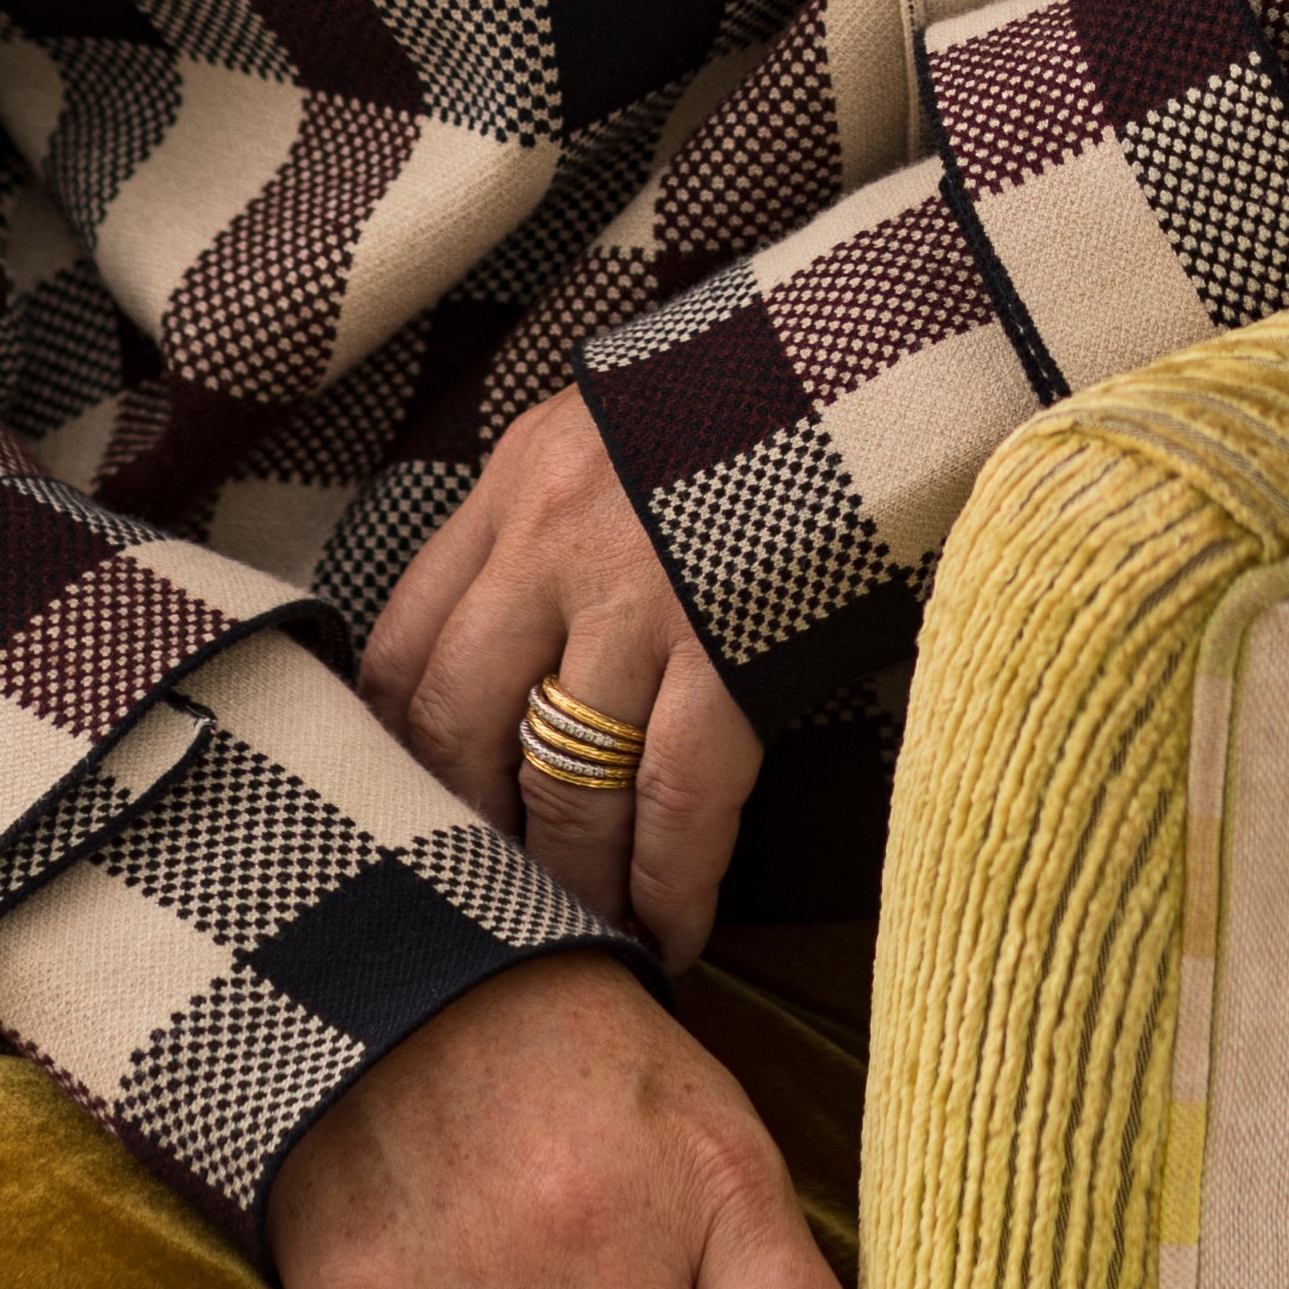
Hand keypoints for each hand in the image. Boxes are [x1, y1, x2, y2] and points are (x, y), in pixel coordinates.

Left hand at [362, 386, 757, 968]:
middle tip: (490, 909)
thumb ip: (552, 524)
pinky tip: (673, 935)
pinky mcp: (736, 646)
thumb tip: (510, 648)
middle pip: (462, 728)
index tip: (415, 821)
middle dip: (471, 837)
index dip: (394, 754)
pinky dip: (672, 882)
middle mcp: (556, 540)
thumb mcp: (620, 429)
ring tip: (586, 943)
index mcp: (519, 482)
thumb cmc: (764, 397)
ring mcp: (644, 596)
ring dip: (574, 881)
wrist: (894, 345)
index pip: (402, 646)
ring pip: (567, 783)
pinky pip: (679, 798)